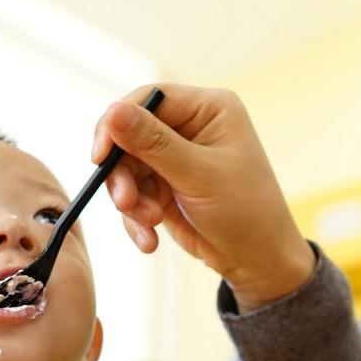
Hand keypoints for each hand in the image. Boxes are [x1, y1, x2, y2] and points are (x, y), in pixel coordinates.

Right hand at [91, 84, 315, 310]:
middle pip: (130, 135)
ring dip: (130, 200)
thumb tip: (113, 112)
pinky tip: (150, 240)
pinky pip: (133, 194)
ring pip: (127, 168)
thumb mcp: (200, 175)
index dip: (118, 122)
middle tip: (125, 202)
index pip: (149, 99)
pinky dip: (136, 218)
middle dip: (124, 173)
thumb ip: (154, 144)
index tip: (100, 155)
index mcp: (209, 108)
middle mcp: (190, 127)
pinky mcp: (165, 186)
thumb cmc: (247, 212)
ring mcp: (176, 157)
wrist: (259, 261)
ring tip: (149, 224)